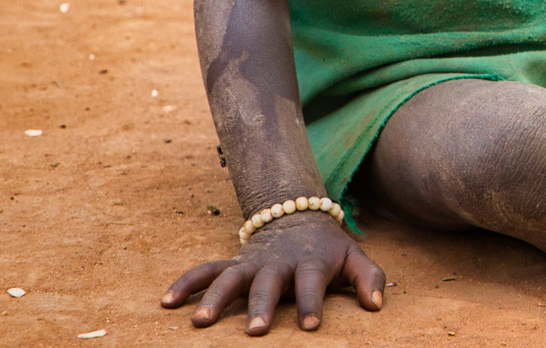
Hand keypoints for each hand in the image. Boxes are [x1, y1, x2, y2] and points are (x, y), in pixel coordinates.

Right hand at [160, 210, 385, 334]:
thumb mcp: (354, 256)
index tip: (310, 327)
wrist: (300, 215)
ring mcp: (252, 262)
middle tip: (256, 330)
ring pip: (231, 278)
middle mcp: (278, 264)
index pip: (312, 284)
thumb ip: (370, 278)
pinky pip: (205, 270)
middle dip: (262, 306)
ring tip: (199, 322)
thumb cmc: (329, 249)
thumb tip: (378, 305)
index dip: (312, 304)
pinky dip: (186, 282)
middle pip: (268, 285)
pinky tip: (167, 302)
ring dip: (215, 298)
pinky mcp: (233, 262)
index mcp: (309, 264)